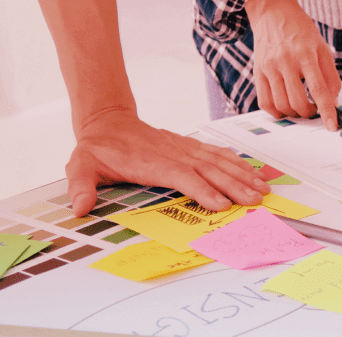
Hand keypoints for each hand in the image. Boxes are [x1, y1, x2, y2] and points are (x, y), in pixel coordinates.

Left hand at [65, 110, 270, 216]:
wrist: (107, 122)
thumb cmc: (96, 149)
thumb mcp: (81, 165)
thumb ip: (81, 186)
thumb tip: (79, 207)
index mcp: (149, 162)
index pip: (181, 175)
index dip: (202, 189)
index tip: (221, 204)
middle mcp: (171, 153)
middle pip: (207, 168)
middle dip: (233, 185)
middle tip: (254, 201)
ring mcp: (181, 148)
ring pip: (216, 160)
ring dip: (240, 174)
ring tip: (262, 189)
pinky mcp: (186, 146)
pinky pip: (214, 153)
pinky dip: (234, 162)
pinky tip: (249, 170)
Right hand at [246, 0, 340, 130]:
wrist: (272, 15)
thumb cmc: (299, 31)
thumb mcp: (321, 48)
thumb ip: (329, 75)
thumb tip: (331, 101)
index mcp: (306, 54)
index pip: (319, 89)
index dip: (326, 110)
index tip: (331, 125)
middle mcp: (286, 62)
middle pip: (297, 101)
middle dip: (307, 112)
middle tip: (312, 111)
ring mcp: (269, 69)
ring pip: (280, 105)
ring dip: (292, 113)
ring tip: (298, 109)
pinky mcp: (257, 74)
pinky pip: (264, 102)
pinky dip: (275, 112)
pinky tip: (282, 108)